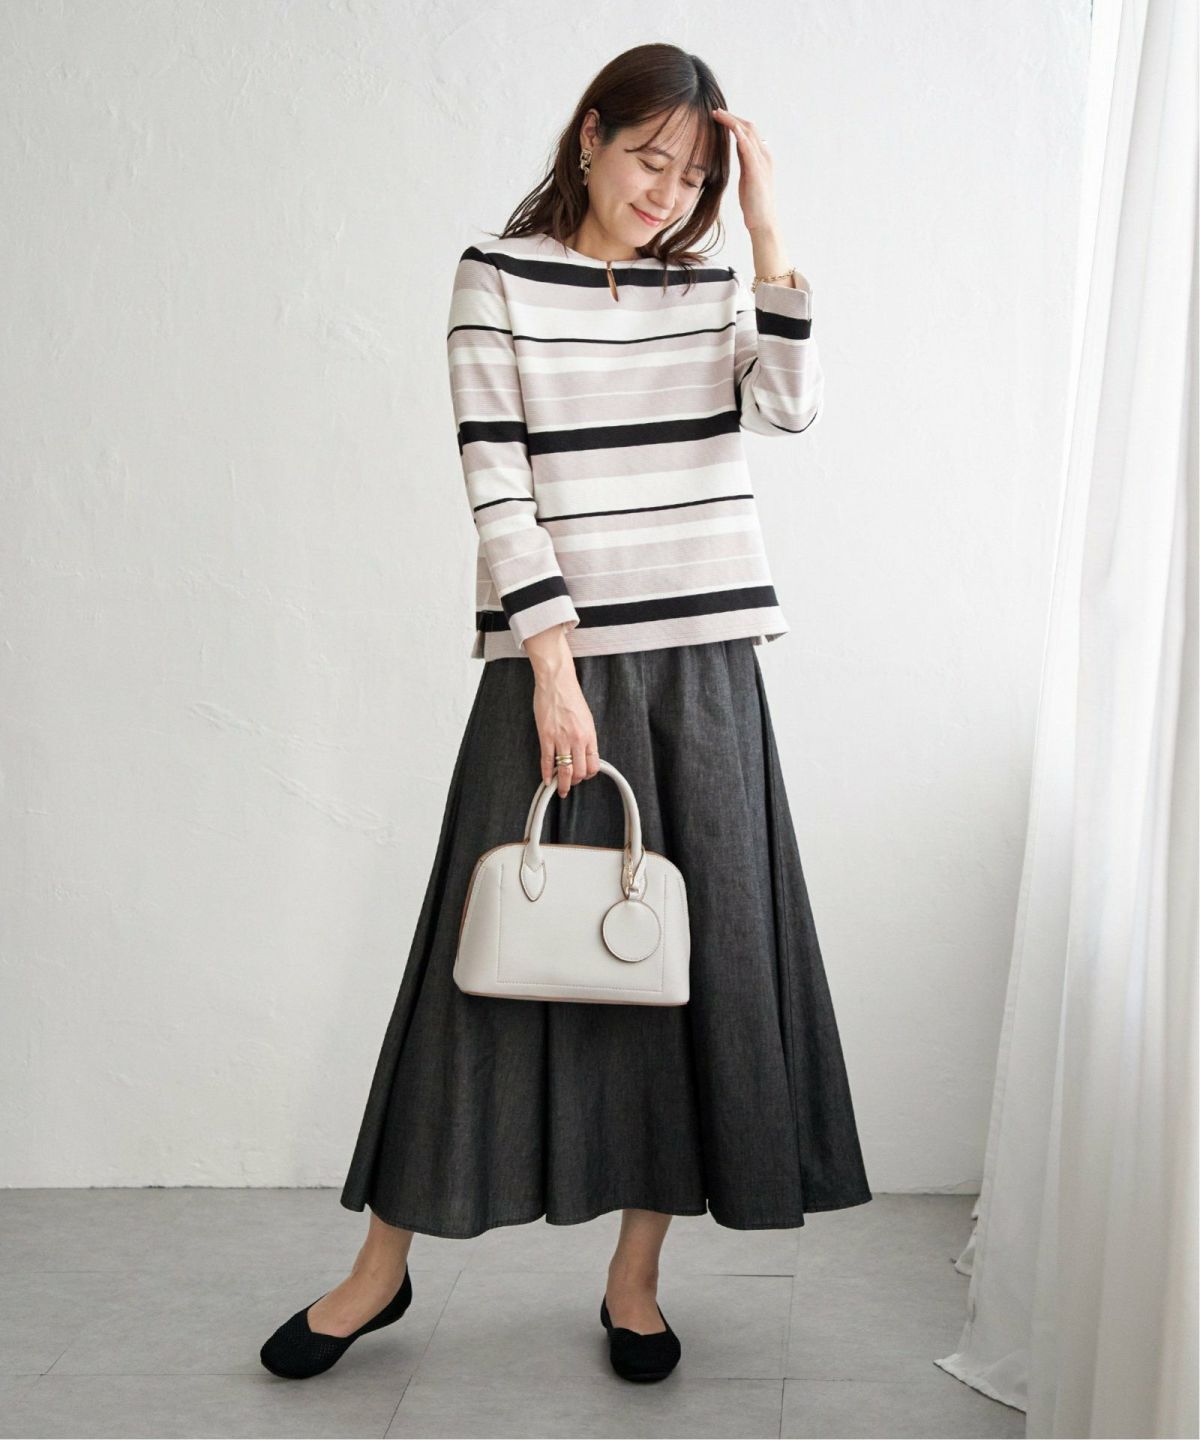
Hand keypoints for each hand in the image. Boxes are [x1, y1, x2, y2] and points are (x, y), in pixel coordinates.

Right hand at [533, 669, 599, 796]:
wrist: (557, 682)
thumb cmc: (570, 697)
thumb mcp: (586, 718)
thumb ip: (586, 736)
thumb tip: (584, 752)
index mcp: (589, 735)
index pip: (593, 764)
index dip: (588, 774)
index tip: (583, 776)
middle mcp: (577, 739)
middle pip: (579, 771)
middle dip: (575, 781)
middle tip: (570, 783)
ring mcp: (561, 739)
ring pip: (564, 770)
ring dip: (562, 784)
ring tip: (560, 790)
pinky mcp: (546, 736)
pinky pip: (547, 761)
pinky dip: (546, 774)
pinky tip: (547, 780)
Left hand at [711, 107, 779, 234]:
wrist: (763, 221)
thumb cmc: (754, 202)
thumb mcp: (747, 175)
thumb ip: (744, 159)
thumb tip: (736, 146)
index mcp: (761, 156)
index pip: (748, 130)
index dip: (733, 120)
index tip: (718, 115)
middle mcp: (764, 155)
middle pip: (748, 126)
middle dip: (731, 116)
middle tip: (714, 111)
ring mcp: (761, 162)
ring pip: (748, 133)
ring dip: (732, 121)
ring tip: (717, 114)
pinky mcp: (756, 172)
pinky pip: (748, 148)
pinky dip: (740, 136)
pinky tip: (730, 128)